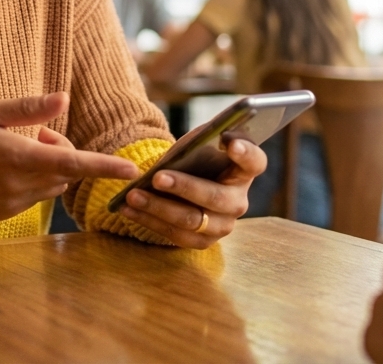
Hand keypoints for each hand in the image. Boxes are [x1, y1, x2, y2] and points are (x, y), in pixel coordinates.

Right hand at [0, 93, 138, 219]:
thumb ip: (29, 109)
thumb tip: (64, 99)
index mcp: (17, 158)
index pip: (72, 164)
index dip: (104, 166)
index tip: (131, 170)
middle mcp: (18, 186)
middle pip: (65, 171)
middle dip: (60, 151)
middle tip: (31, 133)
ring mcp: (11, 204)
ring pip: (52, 185)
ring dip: (47, 167)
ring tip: (14, 150)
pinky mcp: (4, 214)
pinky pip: (34, 197)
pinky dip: (31, 181)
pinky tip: (3, 169)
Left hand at [116, 138, 263, 248]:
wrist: (188, 182)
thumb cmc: (196, 157)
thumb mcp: (199, 143)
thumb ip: (200, 141)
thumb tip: (191, 144)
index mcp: (245, 170)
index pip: (255, 161)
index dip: (245, 152)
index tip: (229, 142)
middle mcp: (239, 200)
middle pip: (215, 197)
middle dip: (184, 187)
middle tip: (157, 177)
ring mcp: (224, 224)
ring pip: (191, 220)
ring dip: (158, 208)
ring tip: (132, 196)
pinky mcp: (204, 240)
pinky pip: (176, 235)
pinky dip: (150, 221)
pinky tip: (128, 210)